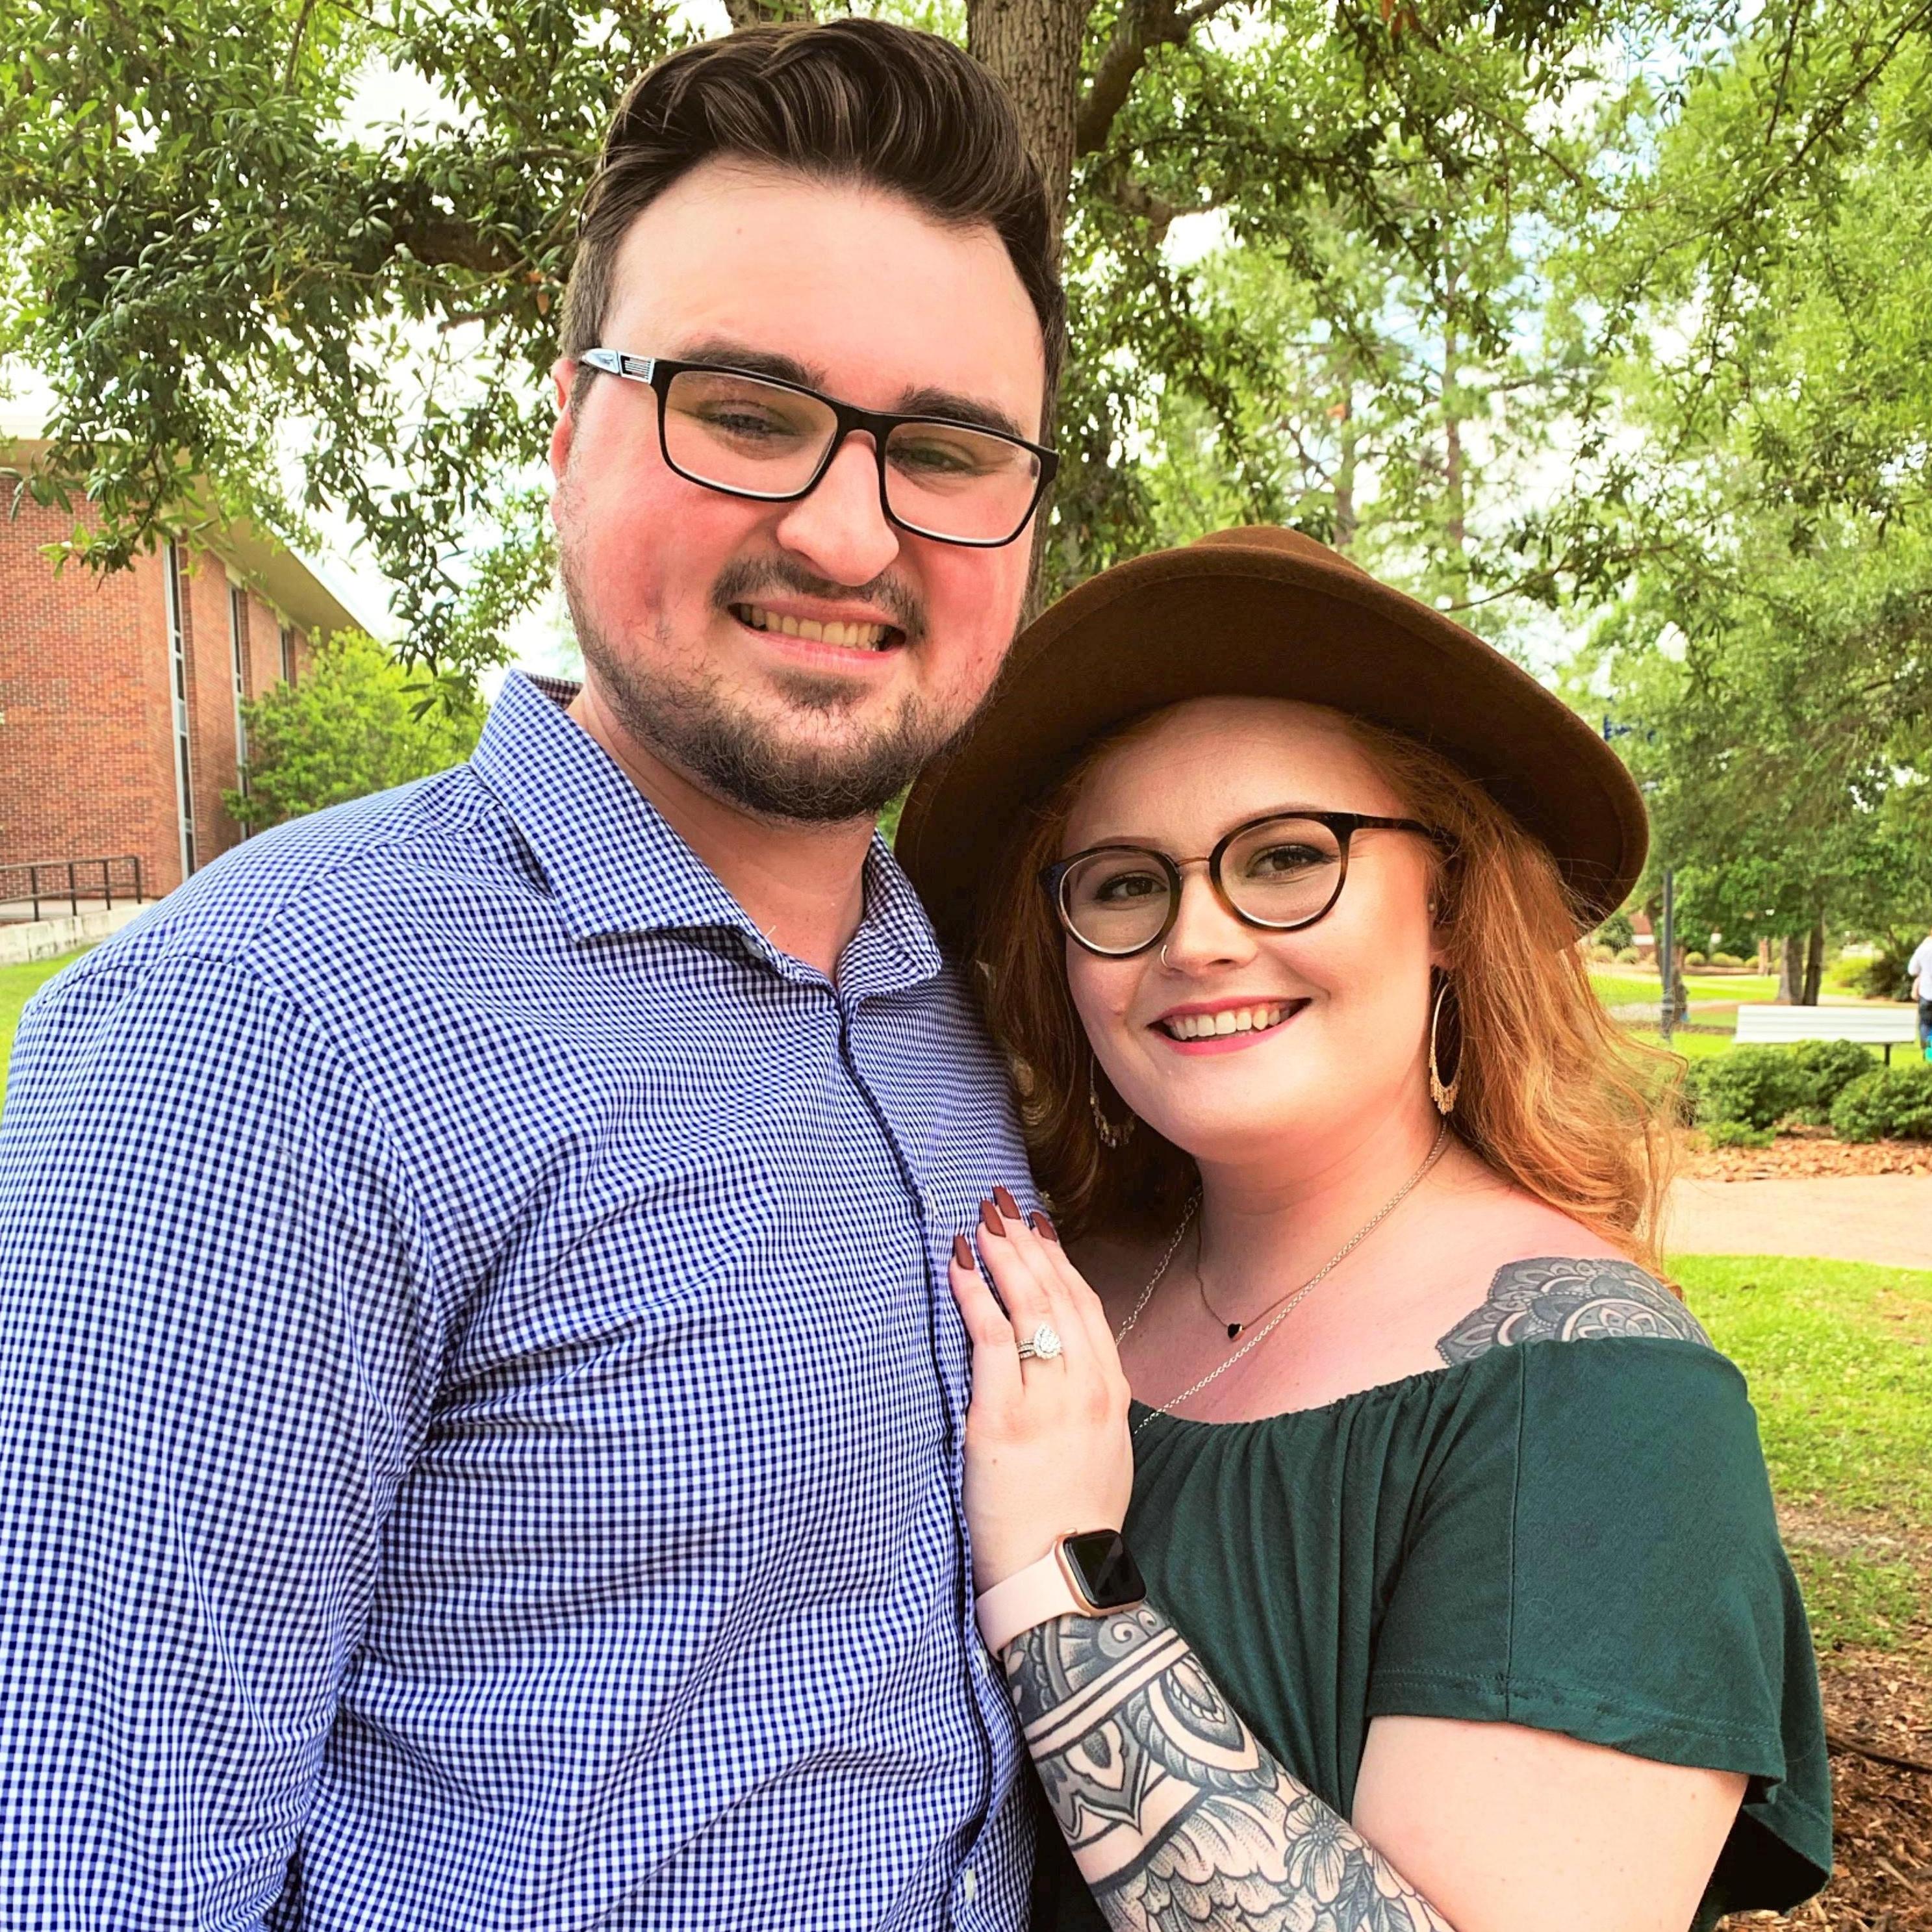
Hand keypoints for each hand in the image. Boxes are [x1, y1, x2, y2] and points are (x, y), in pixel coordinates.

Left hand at [948, 1191, 1133, 1593]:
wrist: (1061, 1576)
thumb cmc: (1072, 1519)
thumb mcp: (1101, 1448)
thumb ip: (1086, 1399)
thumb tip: (1061, 1361)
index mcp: (1111, 1391)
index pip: (1085, 1306)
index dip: (1059, 1260)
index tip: (1037, 1226)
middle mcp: (1086, 1387)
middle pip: (1057, 1294)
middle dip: (1027, 1243)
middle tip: (1000, 1205)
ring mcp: (1048, 1401)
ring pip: (1027, 1307)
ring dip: (1001, 1256)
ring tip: (979, 1222)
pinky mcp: (1003, 1419)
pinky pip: (990, 1340)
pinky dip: (973, 1296)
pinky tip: (957, 1267)